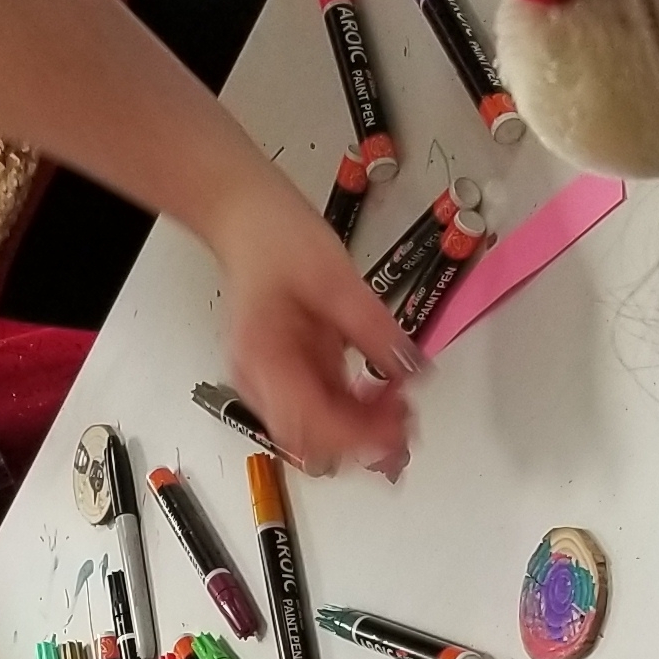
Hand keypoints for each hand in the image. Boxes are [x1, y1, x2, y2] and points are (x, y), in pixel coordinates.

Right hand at [194, 185, 418, 478]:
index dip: (356, 436)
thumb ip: (374, 329)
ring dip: (364, 429)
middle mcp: (262, 380)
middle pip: (312, 440)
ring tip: (403, 406)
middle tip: (407, 421)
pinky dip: (358, 410)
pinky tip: (385, 393)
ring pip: (321, 431)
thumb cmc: (274, 239)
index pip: (307, 423)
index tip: (396, 429)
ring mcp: (275, 380)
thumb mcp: (336, 279)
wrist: (247, 217)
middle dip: (362, 441)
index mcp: (263, 359)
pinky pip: (327, 407)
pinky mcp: (292, 373)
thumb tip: (412, 369)